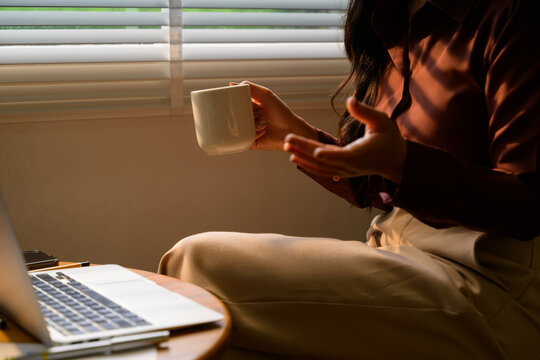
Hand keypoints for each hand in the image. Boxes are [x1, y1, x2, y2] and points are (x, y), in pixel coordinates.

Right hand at [231, 81, 317, 150]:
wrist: (290, 130)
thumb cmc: (280, 112)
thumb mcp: (266, 95)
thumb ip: (251, 88)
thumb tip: (231, 84)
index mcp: (248, 107)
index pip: (235, 104)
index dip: (238, 103)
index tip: (245, 104)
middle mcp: (246, 119)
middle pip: (235, 116)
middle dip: (246, 114)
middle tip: (259, 114)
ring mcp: (247, 131)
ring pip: (238, 128)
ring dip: (252, 124)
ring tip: (263, 123)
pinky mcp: (249, 142)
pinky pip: (242, 139)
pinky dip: (253, 134)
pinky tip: (263, 131)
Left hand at [283, 97, 406, 183]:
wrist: (395, 160)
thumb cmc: (389, 138)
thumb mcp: (382, 120)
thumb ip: (365, 112)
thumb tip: (351, 100)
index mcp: (361, 154)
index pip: (343, 156)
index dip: (329, 154)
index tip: (314, 150)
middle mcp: (350, 166)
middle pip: (324, 160)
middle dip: (305, 149)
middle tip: (288, 139)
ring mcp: (344, 171)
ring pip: (320, 167)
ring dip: (302, 157)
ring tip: (287, 147)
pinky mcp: (340, 171)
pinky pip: (321, 169)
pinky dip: (307, 164)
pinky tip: (295, 157)